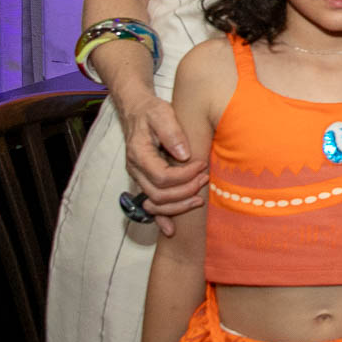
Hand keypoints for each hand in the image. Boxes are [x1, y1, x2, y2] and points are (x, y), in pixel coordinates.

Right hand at [120, 89, 204, 236]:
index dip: (185, 176)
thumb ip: (172, 133)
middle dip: (185, 191)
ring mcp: (138, 177)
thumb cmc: (151, 112)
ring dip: (178, 205)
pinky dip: (160, 218)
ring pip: (155, 204)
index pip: (162, 176)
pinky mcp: (144, 181)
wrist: (138, 111)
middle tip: (205, 180)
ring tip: (199, 199)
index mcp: (139, 154)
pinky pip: (150, 205)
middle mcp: (136, 169)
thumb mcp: (162, 114)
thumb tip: (184, 154)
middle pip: (159, 195)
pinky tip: (171, 229)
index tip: (202, 165)